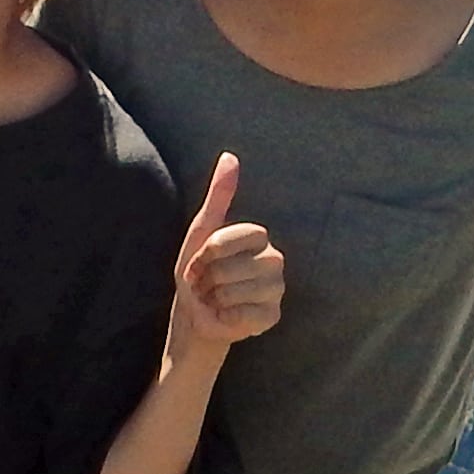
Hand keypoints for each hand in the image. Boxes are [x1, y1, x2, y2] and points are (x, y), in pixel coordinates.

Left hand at [171, 152, 286, 355]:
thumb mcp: (202, 231)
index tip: (200, 261)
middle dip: (209, 278)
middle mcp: (275, 259)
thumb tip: (229, 156)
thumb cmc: (198, 274)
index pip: (234, 236)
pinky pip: (243, 314)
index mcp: (258, 236)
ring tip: (216, 299)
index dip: (209, 252)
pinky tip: (227, 316)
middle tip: (207, 284)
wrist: (196, 317)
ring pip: (235, 291)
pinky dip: (225, 317)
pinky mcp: (273, 315)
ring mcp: (277, 289)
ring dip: (214, 299)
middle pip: (232, 266)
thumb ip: (219, 195)